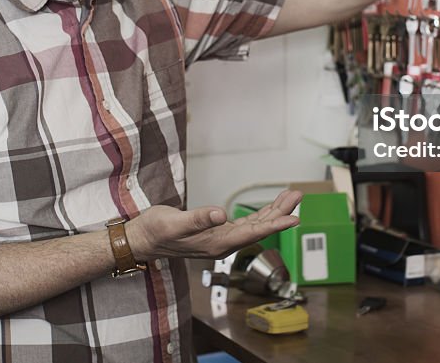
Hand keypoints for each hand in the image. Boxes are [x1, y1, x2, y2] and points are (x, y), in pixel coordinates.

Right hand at [124, 190, 302, 261]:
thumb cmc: (156, 231)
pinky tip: (268, 209)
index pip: (253, 233)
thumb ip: (198, 219)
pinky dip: (259, 215)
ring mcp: (221, 239)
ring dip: (273, 212)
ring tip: (290, 196)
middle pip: (259, 228)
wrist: (142, 240)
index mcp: (218, 243)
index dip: (276, 224)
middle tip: (298, 195)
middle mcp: (223, 243)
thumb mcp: (175, 223)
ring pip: (255, 225)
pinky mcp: (216, 233)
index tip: (295, 218)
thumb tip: (221, 214)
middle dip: (280, 212)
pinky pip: (245, 224)